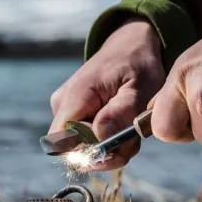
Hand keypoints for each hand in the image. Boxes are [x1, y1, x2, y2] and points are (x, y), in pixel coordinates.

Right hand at [49, 17, 164, 169]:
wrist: (128, 47)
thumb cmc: (136, 65)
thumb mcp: (140, 86)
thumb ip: (122, 112)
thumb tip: (100, 134)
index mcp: (76, 95)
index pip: (64, 142)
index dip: (90, 153)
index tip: (120, 147)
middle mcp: (61, 104)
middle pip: (73, 150)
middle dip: (105, 153)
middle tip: (132, 139)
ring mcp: (63, 110)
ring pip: (81, 148)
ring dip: (109, 147)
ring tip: (129, 127)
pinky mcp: (71, 116)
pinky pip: (84, 140)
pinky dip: (106, 140)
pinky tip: (120, 125)